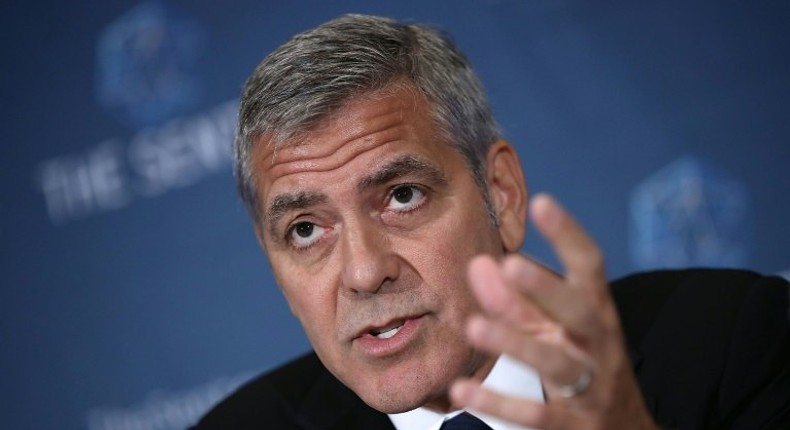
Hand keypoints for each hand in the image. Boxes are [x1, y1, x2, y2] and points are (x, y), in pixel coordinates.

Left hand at [450, 194, 658, 429]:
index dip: (568, 234)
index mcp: (596, 311)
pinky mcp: (576, 425)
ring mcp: (591, 386)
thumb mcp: (553, 329)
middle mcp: (598, 344)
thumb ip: (515, 300)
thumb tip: (479, 263)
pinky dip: (498, 403)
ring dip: (516, 343)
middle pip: (579, 312)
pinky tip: (462, 390)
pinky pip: (536, 415)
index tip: (542, 202)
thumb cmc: (583, 364)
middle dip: (547, 288)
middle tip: (511, 265)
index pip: (589, 266)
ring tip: (473, 327)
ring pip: (556, 362)